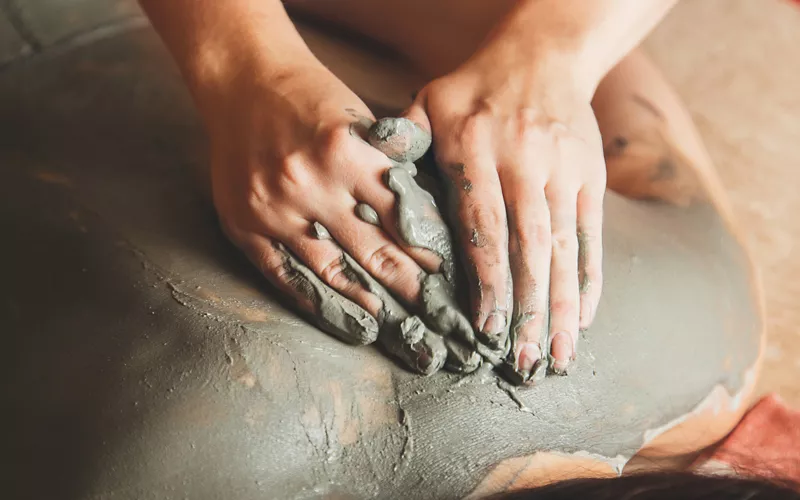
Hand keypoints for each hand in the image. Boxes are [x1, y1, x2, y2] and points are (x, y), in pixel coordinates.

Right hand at [201, 57, 481, 373]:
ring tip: (406, 334)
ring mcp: (274, 210)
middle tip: (447, 326)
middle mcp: (311, 184)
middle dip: (415, 292)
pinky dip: (321, 305)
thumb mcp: (362, 118)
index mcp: (347, 152)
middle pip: (375, 251)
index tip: (459, 286)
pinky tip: (350, 324)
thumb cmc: (313, 98)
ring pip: (334, 272)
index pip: (403, 218)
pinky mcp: (245, 227)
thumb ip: (392, 167)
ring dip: (374, 307)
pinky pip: (286, 277)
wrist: (242, 78)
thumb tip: (431, 224)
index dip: (434, 256)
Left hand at [403, 48, 605, 380]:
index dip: (489, 281)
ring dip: (559, 308)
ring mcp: (564, 171)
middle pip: (529, 248)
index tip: (486, 328)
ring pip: (564, 250)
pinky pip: (591, 235)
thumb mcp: (428, 103)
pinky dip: (588, 280)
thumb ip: (402, 148)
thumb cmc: (473, 87)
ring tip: (555, 357)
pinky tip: (581, 319)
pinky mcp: (590, 177)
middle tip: (520, 364)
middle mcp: (525, 163)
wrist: (544, 53)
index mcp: (475, 149)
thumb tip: (374, 198)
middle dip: (526, 311)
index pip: (483, 226)